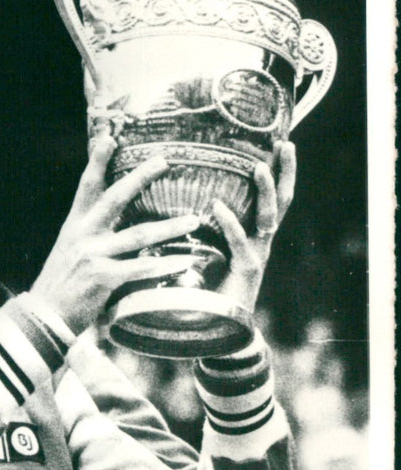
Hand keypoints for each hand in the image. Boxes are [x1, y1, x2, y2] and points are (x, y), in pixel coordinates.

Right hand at [30, 135, 198, 334]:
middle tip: (163, 161)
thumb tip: (113, 226)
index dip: (96, 162)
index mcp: (74, 226)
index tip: (109, 138)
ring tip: (194, 220)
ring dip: (169, 227)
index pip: (87, 188)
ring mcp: (93, 256)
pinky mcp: (103, 278)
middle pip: (115, 199)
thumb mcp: (68, 253)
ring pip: (138, 235)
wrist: (44, 318)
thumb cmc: (59, 287)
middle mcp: (83, 236)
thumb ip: (89, 237)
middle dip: (140, 177)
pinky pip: (140, 268)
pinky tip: (183, 262)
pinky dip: (163, 265)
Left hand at [212, 141, 296, 313]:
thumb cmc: (207, 287)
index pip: (274, 198)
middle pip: (282, 201)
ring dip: (265, 191)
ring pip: (268, 217)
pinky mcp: (245, 271)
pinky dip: (230, 224)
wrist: (216, 327)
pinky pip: (240, 243)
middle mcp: (261, 242)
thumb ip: (202, 228)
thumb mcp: (207, 250)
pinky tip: (217, 207)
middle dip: (286, 172)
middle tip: (287, 143)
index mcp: (255, 235)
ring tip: (258, 167)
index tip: (281, 142)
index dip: (280, 172)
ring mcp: (257, 256)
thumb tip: (182, 198)